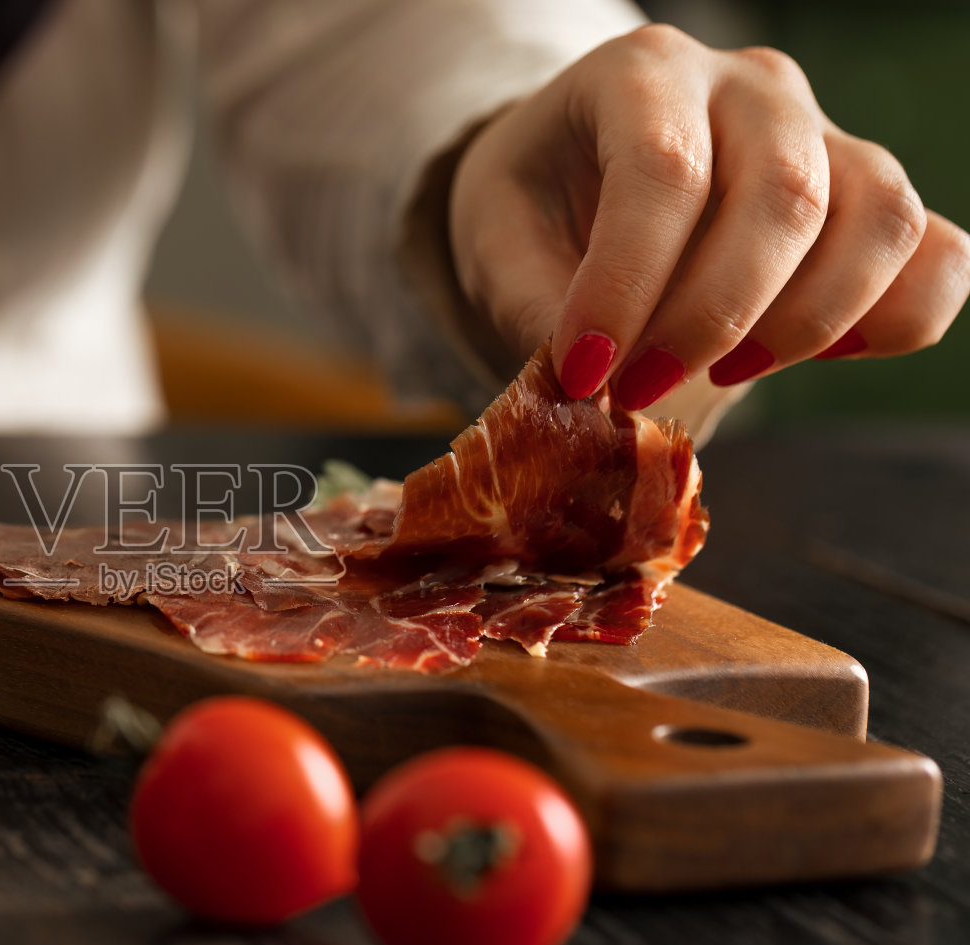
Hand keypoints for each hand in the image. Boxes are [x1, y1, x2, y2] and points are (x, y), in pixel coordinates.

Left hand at [449, 24, 969, 409]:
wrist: (575, 177)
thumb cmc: (538, 204)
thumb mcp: (500, 243)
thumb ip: (536, 305)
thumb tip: (587, 382)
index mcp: (642, 73)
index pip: (663, 170)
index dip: (627, 285)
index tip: (583, 371)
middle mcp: (749, 86)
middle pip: (783, 198)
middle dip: (712, 319)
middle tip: (638, 390)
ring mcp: (826, 134)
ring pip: (879, 221)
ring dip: (804, 326)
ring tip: (719, 373)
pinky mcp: (871, 198)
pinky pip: (937, 255)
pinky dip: (895, 320)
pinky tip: (819, 356)